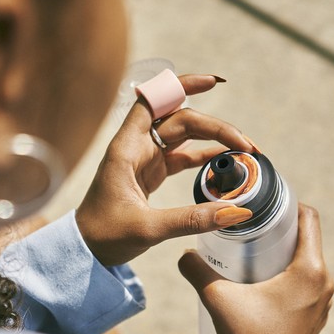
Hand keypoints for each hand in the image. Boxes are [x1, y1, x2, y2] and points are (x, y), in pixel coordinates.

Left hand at [76, 74, 256, 265]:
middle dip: (216, 128)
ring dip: (214, 140)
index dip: (183, 85)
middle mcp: (136, 146)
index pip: (155, 101)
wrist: (85, 251)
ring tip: (245, 151)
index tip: (214, 83)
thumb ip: (191, 219)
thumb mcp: (148, 229)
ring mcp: (145, 159)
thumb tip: (236, 213)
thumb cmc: (104, 235)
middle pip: (181, 120)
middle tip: (248, 146)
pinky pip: (183, 157)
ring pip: (185, 136)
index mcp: (127, 148)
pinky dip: (205, 158)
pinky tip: (227, 163)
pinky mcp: (151, 173)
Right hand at [178, 204, 333, 333]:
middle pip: (307, 238)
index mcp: (310, 270)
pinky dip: (290, 273)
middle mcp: (324, 282)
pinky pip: (307, 282)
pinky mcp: (316, 316)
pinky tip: (264, 278)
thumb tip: (183, 252)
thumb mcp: (218, 299)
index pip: (309, 219)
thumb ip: (196, 270)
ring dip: (286, 252)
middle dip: (281, 227)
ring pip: (307, 261)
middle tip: (252, 224)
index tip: (267, 200)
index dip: (289, 203)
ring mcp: (323, 301)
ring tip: (255, 249)